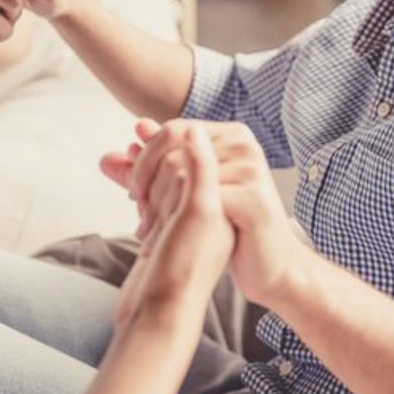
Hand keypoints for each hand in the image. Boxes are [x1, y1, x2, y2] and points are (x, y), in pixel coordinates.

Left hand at [103, 119, 305, 308]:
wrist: (268, 263)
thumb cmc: (230, 225)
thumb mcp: (191, 190)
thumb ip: (158, 164)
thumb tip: (124, 139)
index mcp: (230, 133)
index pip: (171, 131)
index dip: (144, 162)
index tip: (133, 193)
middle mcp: (243, 142)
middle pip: (173, 151)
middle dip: (146, 186)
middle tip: (139, 218)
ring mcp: (250, 167)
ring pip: (181, 176)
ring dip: (156, 207)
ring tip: (149, 234)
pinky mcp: (254, 197)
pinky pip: (201, 200)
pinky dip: (175, 222)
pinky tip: (166, 241)